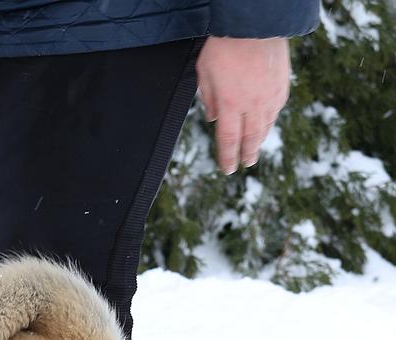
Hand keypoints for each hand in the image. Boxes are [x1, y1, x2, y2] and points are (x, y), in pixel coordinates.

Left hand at [196, 36, 290, 174]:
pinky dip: (270, 122)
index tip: (228, 169)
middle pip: (250, 137)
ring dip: (259, 140)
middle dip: (246, 154)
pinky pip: (276, 110)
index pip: (228, 140)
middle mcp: (252, 104)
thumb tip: (212, 119)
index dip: (228, 157)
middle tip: (245, 164)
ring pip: (265, 125)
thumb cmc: (225, 46)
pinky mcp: (282, 85)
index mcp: (230, 105)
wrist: (255, 24)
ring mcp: (270, 95)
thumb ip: (208, 99)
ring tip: (255, 149)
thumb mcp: (204, 73)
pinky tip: (266, 125)